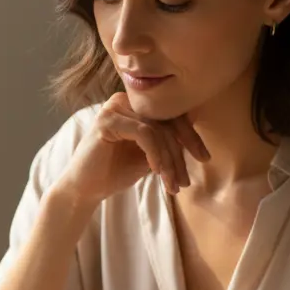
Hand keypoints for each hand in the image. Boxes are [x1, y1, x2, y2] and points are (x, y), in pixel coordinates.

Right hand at [54, 92, 208, 204]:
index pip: (172, 115)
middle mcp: (125, 100)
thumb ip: (167, 143)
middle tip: (186, 180)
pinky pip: (144, 133)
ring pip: (158, 130)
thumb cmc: (115, 172)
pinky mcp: (108, 120)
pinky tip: (157, 172)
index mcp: (136, 106)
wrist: (85, 189)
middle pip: (167, 121)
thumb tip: (197, 140)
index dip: (191, 136)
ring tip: (173, 184)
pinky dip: (155, 154)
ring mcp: (115, 107)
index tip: (204, 158)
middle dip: (181, 153)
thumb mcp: (149, 156)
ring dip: (169, 160)